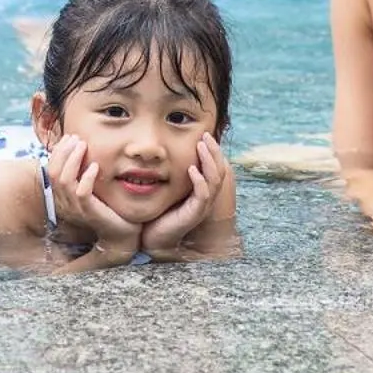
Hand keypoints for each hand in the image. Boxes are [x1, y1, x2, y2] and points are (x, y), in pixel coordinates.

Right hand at [47, 136, 141, 259]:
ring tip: (84, 146)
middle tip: (77, 138)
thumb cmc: (108, 209)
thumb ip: (83, 174)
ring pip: (64, 181)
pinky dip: (87, 177)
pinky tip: (95, 166)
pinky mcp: (89, 212)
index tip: (70, 137)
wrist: (120, 235)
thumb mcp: (92, 188)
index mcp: (62, 196)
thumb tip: (81, 149)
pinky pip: (82, 192)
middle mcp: (65, 202)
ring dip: (73, 160)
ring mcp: (76, 208)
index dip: (58, 152)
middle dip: (64, 152)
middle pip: (54, 173)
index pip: (51, 170)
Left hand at [139, 133, 229, 255]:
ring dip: (209, 161)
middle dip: (214, 151)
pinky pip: (202, 195)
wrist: (153, 238)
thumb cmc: (159, 212)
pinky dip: (199, 181)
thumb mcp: (168, 187)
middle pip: (220, 171)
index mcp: (202, 190)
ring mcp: (201, 206)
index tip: (204, 134)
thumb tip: (165, 149)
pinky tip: (192, 169)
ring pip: (214, 180)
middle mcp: (206, 197)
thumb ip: (172, 171)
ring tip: (200, 146)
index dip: (213, 151)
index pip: (215, 167)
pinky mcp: (193, 214)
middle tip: (206, 135)